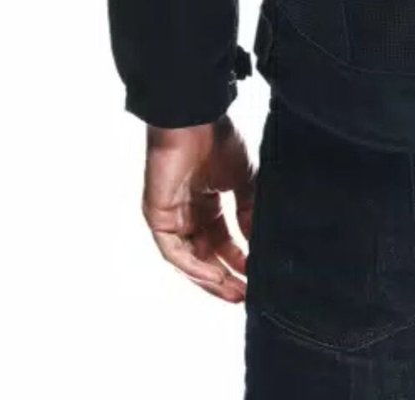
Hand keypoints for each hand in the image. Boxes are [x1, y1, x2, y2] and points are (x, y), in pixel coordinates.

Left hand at [140, 116, 255, 302]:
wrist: (196, 120)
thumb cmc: (218, 140)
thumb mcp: (243, 180)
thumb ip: (248, 212)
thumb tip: (256, 243)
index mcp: (206, 202)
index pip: (221, 241)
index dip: (238, 260)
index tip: (256, 275)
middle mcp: (187, 213)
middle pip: (205, 255)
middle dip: (225, 276)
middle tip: (246, 294)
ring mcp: (171, 216)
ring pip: (189, 259)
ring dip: (211, 279)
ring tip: (234, 293)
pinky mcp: (158, 217)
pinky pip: (174, 252)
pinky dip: (194, 267)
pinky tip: (215, 276)